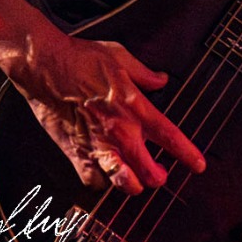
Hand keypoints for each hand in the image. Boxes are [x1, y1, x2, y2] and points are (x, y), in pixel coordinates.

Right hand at [0, 28, 205, 194]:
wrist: (44, 65)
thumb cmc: (79, 58)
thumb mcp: (119, 56)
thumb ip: (144, 73)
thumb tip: (161, 80)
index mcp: (133, 106)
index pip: (169, 136)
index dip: (187, 154)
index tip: (198, 165)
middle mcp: (118, 130)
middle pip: (149, 171)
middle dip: (158, 177)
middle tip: (159, 174)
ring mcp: (97, 144)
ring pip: (123, 182)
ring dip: (133, 185)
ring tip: (135, 182)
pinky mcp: (76, 151)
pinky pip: (93, 179)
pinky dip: (100, 180)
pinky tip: (103, 173)